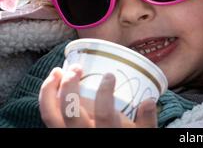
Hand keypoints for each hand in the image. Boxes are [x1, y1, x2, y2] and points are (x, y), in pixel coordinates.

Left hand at [39, 65, 156, 127]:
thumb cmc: (128, 140)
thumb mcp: (144, 134)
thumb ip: (147, 120)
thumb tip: (149, 101)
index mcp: (107, 134)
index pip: (103, 114)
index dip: (105, 93)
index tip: (110, 75)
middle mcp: (83, 136)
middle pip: (70, 112)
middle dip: (70, 87)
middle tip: (77, 68)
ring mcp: (68, 136)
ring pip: (50, 116)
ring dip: (49, 91)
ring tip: (56, 72)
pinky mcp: (60, 133)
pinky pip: (47, 118)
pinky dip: (46, 100)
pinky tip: (52, 86)